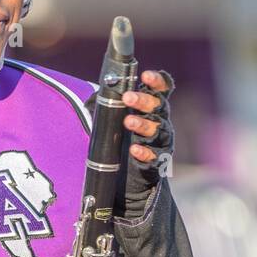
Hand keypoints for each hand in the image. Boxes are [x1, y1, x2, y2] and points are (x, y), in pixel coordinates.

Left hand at [119, 69, 174, 218]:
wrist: (125, 181)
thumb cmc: (120, 142)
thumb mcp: (112, 121)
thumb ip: (108, 105)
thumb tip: (95, 92)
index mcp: (151, 109)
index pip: (161, 90)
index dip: (157, 81)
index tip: (145, 75)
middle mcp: (159, 123)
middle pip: (159, 107)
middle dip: (144, 100)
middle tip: (128, 96)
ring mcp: (160, 143)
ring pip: (158, 130)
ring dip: (143, 124)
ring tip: (128, 122)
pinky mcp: (156, 164)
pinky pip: (154, 157)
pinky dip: (144, 153)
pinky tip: (134, 150)